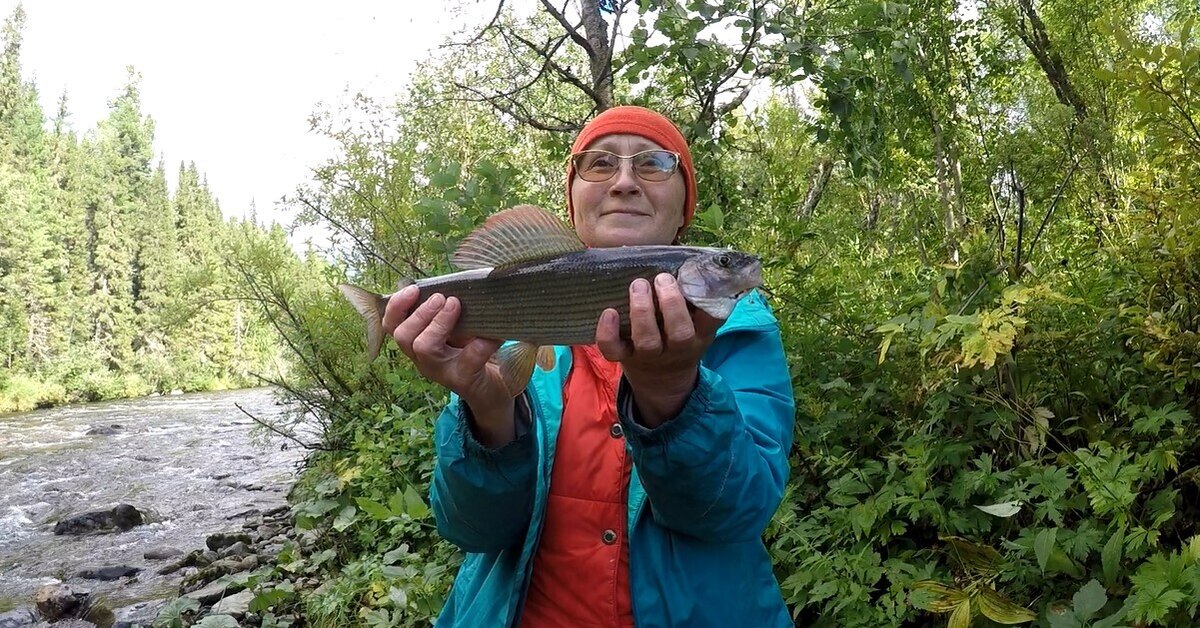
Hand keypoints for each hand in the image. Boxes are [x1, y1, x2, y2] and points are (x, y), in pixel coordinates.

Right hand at [383, 285, 516, 446]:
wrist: (493, 391)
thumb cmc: (472, 353)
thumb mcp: (458, 331)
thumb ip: (449, 313)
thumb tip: (456, 284)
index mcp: (417, 344)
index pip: (392, 326)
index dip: (397, 306)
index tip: (413, 289)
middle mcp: (424, 360)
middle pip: (404, 337)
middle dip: (420, 313)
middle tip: (441, 298)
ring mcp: (442, 372)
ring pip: (423, 348)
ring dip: (438, 323)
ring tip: (454, 305)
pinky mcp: (464, 380)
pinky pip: (468, 360)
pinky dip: (480, 343)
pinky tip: (492, 334)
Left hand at [596, 273, 722, 427]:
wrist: (663, 381)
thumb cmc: (680, 339)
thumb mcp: (698, 325)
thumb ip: (697, 301)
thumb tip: (695, 260)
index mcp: (699, 335)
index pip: (712, 319)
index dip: (708, 300)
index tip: (698, 279)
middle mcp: (677, 348)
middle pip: (680, 333)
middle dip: (671, 303)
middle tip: (663, 278)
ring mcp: (650, 355)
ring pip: (647, 340)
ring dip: (642, 311)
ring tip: (639, 284)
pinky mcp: (625, 358)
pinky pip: (613, 350)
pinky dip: (608, 333)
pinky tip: (609, 312)